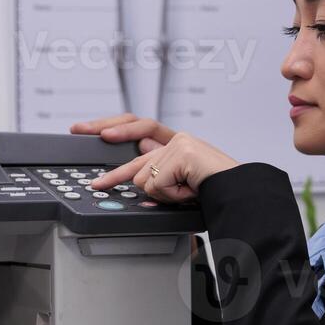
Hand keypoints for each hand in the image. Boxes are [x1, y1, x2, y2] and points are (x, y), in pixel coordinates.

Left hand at [71, 114, 237, 202]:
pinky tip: (188, 192)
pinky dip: (171, 195)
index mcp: (175, 145)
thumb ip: (159, 172)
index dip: (115, 129)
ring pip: (143, 176)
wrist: (241, 195)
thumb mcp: (179, 184)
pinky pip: (157, 184)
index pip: (139, 130)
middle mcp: (177, 139)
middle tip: (83, 132)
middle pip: (133, 131)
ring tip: (184, 194)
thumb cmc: (215, 193)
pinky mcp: (182, 152)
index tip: (92, 133)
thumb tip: (138, 161)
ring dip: (161, 193)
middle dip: (105, 129)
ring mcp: (180, 143)